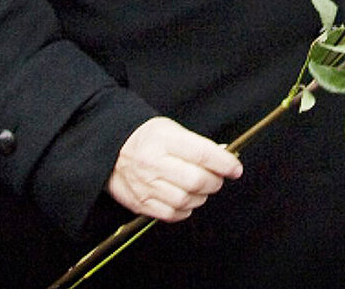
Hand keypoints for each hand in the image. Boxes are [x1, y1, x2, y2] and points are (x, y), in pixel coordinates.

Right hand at [106, 116, 242, 222]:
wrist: (109, 148)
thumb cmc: (145, 137)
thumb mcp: (171, 130)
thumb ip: (197, 145)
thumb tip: (225, 159)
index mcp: (163, 139)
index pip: (203, 154)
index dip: (225, 163)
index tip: (235, 168)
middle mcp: (154, 163)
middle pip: (197, 181)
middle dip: (214, 182)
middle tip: (216, 177)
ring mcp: (146, 185)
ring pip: (187, 200)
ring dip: (200, 196)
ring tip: (197, 187)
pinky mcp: (140, 203)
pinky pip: (172, 214)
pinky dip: (185, 209)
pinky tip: (183, 198)